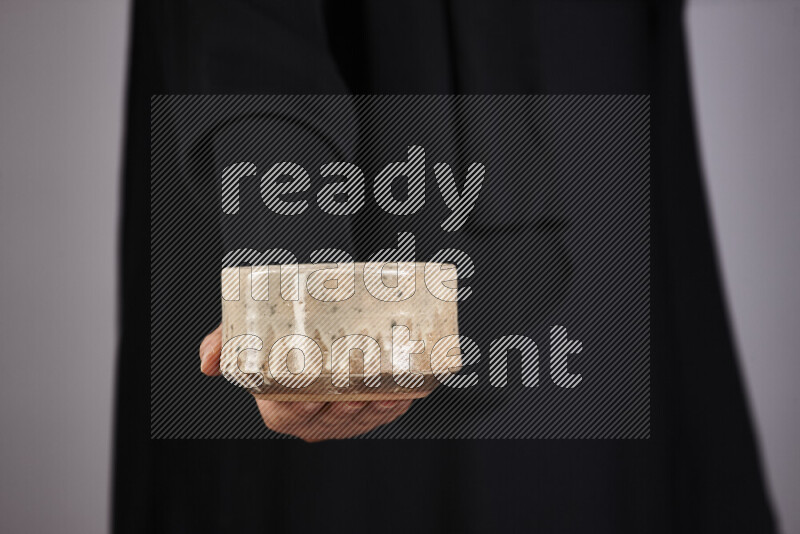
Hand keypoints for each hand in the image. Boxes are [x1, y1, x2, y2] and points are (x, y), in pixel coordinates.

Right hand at [199, 324, 414, 441]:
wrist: (310, 330)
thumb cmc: (278, 339)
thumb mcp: (247, 335)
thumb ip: (225, 342)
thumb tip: (207, 361)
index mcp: (277, 406)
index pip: (286, 414)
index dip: (301, 409)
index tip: (316, 396)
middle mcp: (309, 418)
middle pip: (327, 420)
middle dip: (344, 410)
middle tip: (356, 391)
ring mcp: (338, 418)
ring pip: (357, 420)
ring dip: (373, 409)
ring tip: (386, 392)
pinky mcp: (365, 412)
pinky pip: (380, 414)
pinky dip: (394, 406)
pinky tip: (404, 394)